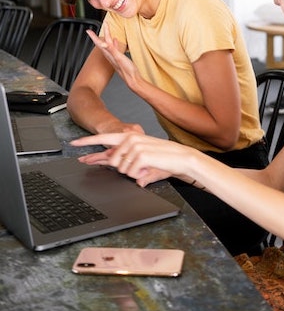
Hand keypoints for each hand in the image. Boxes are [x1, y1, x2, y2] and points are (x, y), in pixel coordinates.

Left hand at [71, 132, 193, 187]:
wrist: (182, 158)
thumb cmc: (165, 159)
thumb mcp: (143, 161)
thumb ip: (126, 163)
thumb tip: (114, 166)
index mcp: (130, 137)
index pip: (103, 139)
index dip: (87, 142)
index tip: (74, 143)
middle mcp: (130, 139)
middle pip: (112, 161)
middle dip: (124, 168)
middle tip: (141, 167)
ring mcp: (134, 146)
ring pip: (122, 169)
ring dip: (135, 172)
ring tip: (148, 166)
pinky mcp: (140, 155)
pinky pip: (131, 172)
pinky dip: (141, 174)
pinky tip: (150, 167)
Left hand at [86, 24, 141, 87]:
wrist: (133, 80)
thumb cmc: (127, 71)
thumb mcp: (119, 58)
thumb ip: (112, 50)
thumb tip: (103, 44)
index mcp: (109, 54)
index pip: (99, 43)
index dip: (93, 36)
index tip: (88, 30)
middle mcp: (110, 55)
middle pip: (101, 43)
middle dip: (98, 35)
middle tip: (94, 30)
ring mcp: (114, 57)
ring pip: (107, 45)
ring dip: (106, 38)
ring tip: (105, 32)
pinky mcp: (119, 58)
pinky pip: (114, 48)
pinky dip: (113, 43)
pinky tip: (115, 41)